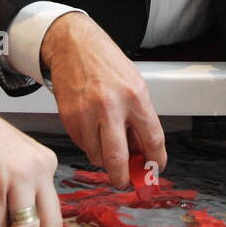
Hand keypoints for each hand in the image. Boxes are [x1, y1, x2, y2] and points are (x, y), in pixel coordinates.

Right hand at [40, 12, 166, 187]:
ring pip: (97, 156)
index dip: (156, 159)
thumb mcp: (135, 85)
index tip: (155, 167)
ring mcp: (87, 113)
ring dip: (104, 159)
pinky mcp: (69, 118)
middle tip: (125, 180)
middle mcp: (111, 106)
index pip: (152, 139)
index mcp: (135, 96)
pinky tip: (93, 129)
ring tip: (108, 143)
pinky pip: (82, 145)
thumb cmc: (106, 64)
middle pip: (117, 159)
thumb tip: (141, 152)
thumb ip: (140, 119)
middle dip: (123, 177)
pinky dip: (90, 145)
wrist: (74, 46)